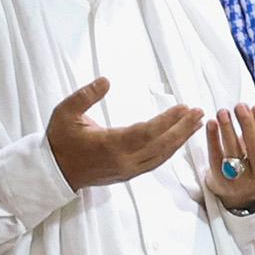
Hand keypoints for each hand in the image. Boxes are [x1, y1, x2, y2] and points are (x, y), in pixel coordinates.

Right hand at [46, 78, 201, 188]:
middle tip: (199, 112)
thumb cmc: (59, 140)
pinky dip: (170, 150)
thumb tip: (106, 80)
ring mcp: (127, 170)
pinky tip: (179, 140)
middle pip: (161, 146)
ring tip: (196, 124)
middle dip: (182, 129)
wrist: (54, 172)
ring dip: (180, 140)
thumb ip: (85, 95)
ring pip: (161, 156)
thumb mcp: (65, 112)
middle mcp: (123, 161)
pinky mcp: (128, 174)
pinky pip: (155, 162)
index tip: (184, 107)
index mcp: (109, 145)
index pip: (146, 132)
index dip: (167, 120)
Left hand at [205, 102, 254, 211]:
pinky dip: (213, 140)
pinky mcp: (222, 180)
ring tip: (223, 112)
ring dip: (228, 130)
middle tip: (240, 106)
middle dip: (248, 126)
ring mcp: (242, 180)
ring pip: (234, 153)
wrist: (238, 190)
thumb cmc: (254, 159)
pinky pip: (216, 158)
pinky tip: (211, 123)